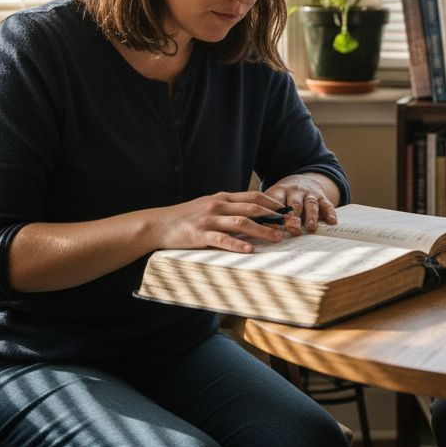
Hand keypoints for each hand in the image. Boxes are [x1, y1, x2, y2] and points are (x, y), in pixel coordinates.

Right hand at [155, 191, 290, 252]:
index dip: (271, 203)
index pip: (252, 196)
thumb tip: (250, 215)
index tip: (286, 210)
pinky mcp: (199, 235)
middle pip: (252, 207)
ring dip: (262, 230)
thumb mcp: (207, 207)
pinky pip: (222, 239)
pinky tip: (249, 250)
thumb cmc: (184, 217)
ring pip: (241, 222)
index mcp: (220, 198)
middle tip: (288, 225)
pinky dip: (237, 244)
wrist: (157, 224)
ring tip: (276, 237)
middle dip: (273, 216)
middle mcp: (217, 206)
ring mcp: (208, 220)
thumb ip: (226, 208)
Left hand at [265, 173, 339, 232]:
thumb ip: (264, 212)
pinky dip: (330, 213)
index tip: (272, 229)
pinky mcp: (321, 196)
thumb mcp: (271, 199)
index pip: (275, 202)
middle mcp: (295, 191)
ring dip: (311, 216)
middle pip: (294, 203)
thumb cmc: (282, 197)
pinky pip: (327, 204)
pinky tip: (332, 221)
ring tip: (311, 228)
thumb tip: (252, 231)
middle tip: (293, 230)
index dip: (274, 215)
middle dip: (294, 217)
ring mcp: (309, 193)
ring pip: (310, 204)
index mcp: (279, 191)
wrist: (301, 180)